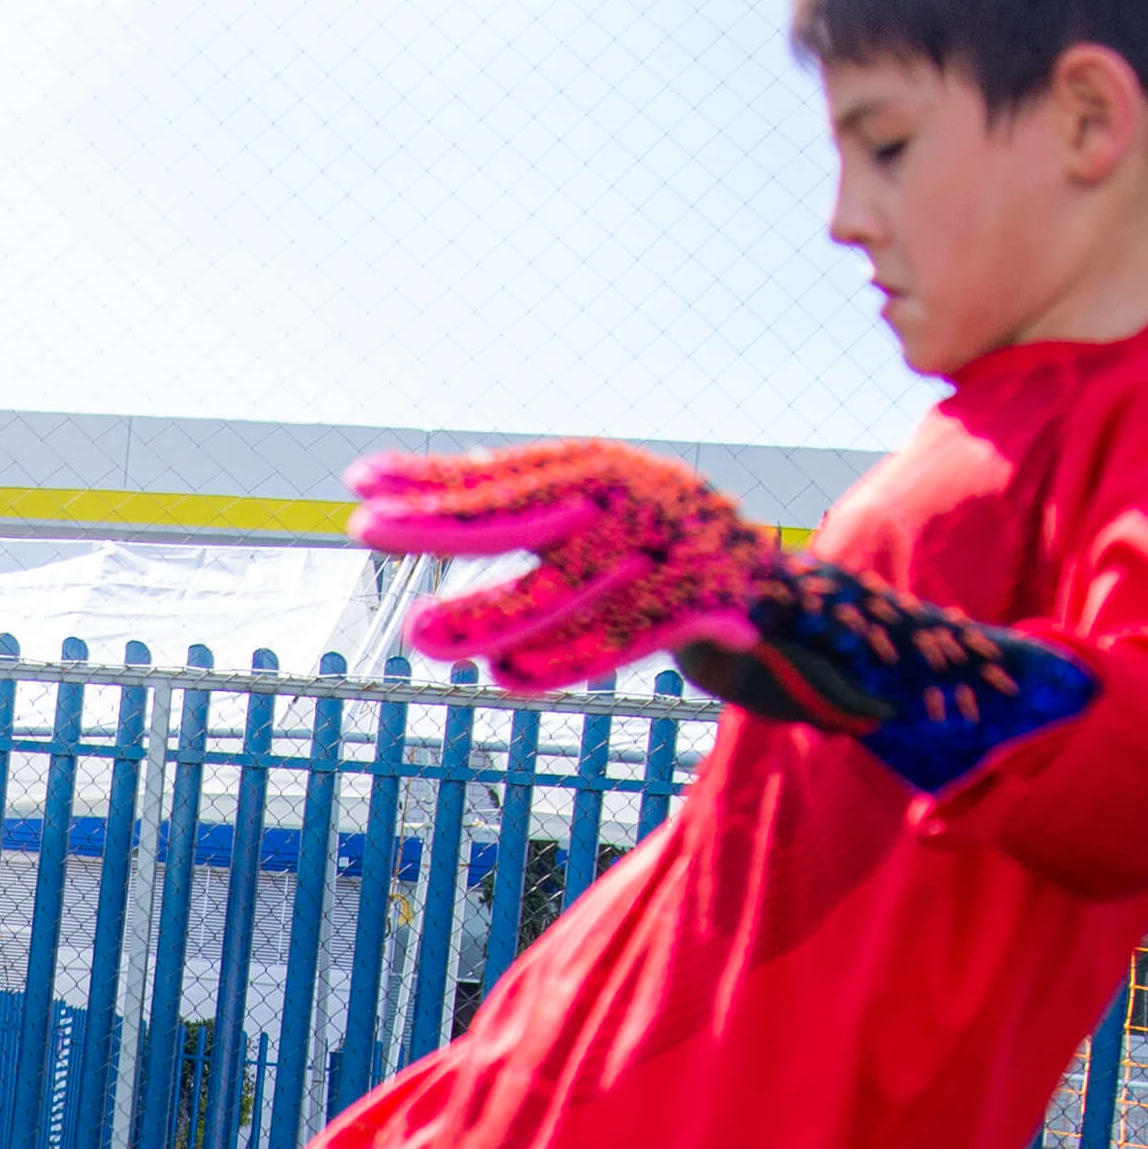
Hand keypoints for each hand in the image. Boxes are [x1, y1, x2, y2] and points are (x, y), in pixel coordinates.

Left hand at [347, 441, 776, 691]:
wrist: (788, 610)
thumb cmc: (666, 566)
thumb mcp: (594, 529)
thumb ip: (524, 511)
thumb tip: (419, 488)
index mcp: (605, 471)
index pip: (505, 476)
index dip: (434, 479)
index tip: (359, 481)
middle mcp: (639, 494)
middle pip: (529, 509)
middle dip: (444, 521)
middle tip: (365, 531)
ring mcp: (679, 542)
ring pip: (570, 583)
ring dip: (491, 611)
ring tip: (419, 635)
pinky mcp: (719, 597)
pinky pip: (630, 632)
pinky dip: (569, 657)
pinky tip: (509, 677)